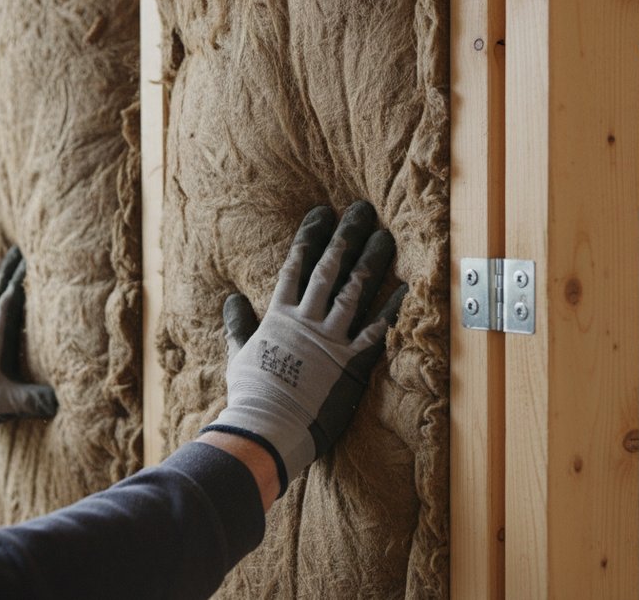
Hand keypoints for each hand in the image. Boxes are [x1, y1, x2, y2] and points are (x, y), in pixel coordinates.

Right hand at [202, 201, 406, 494]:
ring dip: (372, 261)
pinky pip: (377, 330)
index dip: (311, 236)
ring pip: (355, 290)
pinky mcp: (351, 363)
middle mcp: (307, 320)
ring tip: (386, 236)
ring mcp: (330, 339)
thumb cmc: (251, 396)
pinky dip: (393, 309)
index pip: (296, 265)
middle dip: (347, 236)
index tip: (322, 212)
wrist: (267, 428)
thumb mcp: (239, 355)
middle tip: (362, 210)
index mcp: (279, 316)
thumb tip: (231, 299)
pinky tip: (407, 289)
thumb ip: (237, 325)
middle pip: (330, 268)